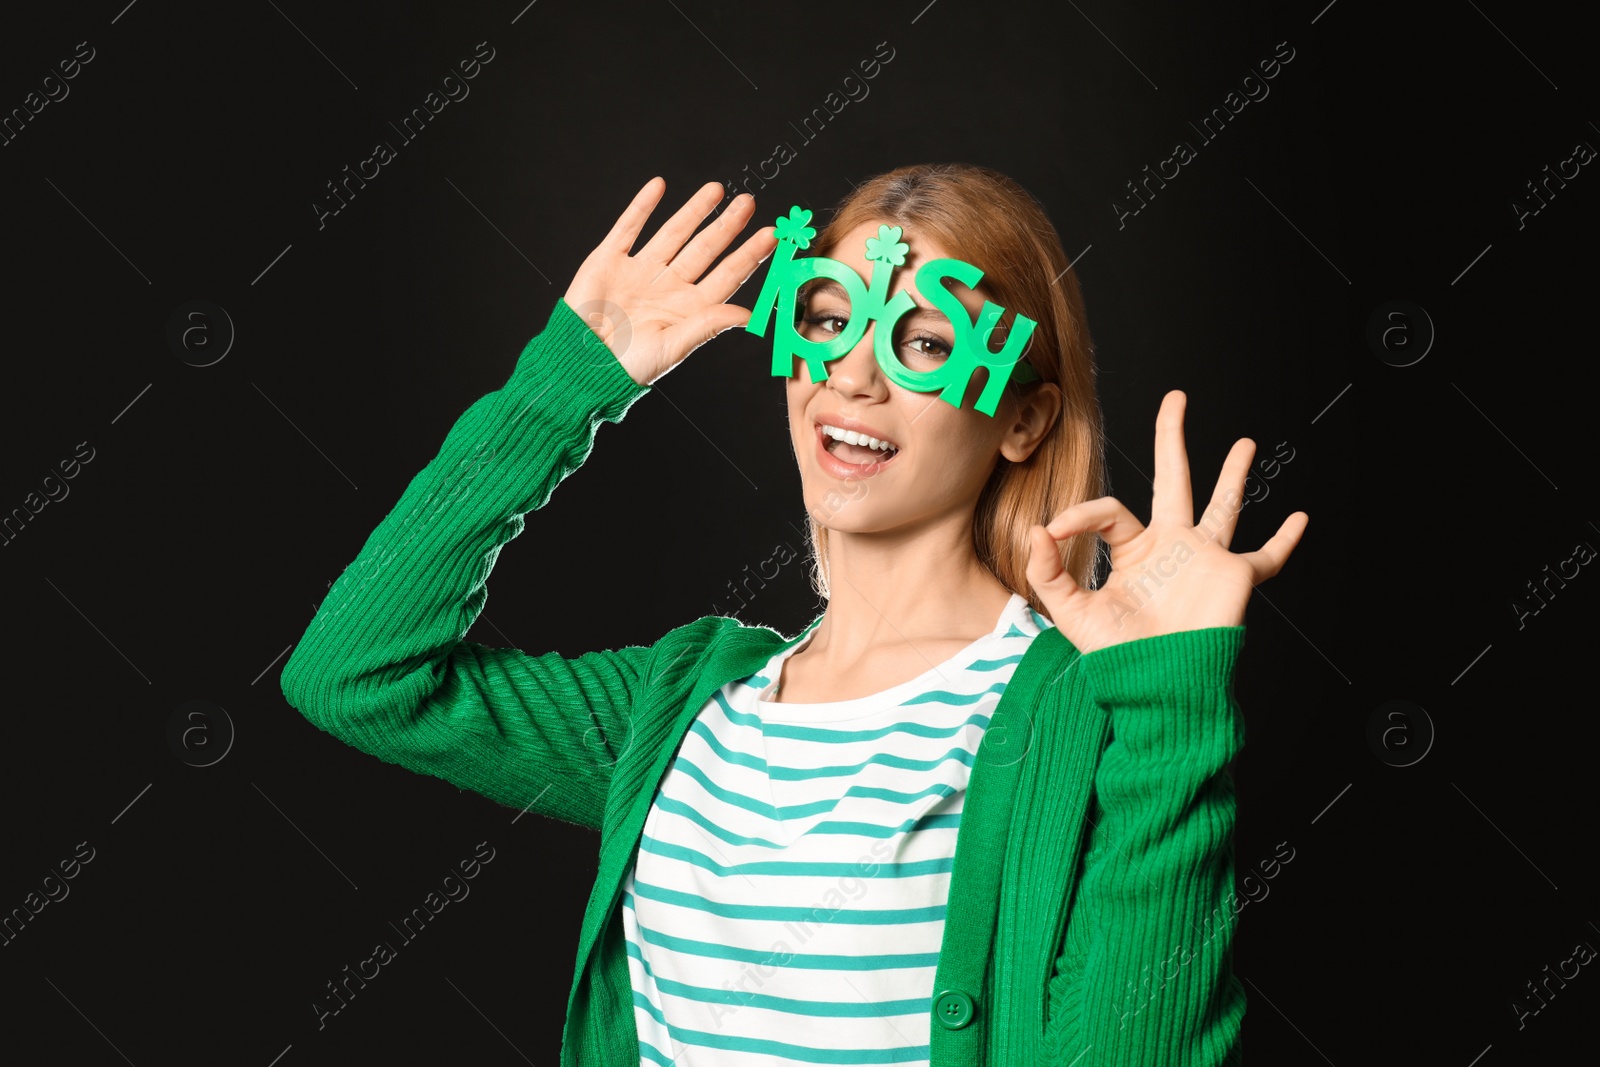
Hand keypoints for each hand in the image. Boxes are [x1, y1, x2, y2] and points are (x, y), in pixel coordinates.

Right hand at [562, 177, 776, 386]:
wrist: (580, 362)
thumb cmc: (627, 366)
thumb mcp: (673, 347)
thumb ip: (708, 326)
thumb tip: (748, 315)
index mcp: (688, 309)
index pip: (726, 276)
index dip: (748, 255)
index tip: (771, 235)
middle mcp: (668, 286)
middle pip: (705, 250)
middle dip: (727, 226)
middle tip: (749, 203)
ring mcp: (640, 271)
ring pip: (673, 233)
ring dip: (694, 211)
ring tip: (717, 190)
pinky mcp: (610, 261)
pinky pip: (628, 228)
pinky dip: (642, 207)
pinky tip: (659, 186)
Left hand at [1024, 390, 1307, 653]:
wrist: (1155, 688)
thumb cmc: (1115, 657)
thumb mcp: (1072, 613)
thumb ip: (1048, 573)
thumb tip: (1039, 529)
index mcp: (1131, 552)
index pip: (1108, 513)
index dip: (1080, 515)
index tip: (1055, 529)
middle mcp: (1169, 548)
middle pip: (1172, 480)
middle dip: (1172, 439)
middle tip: (1176, 399)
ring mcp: (1203, 560)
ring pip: (1221, 506)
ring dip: (1233, 475)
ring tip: (1244, 442)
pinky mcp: (1233, 579)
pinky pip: (1266, 558)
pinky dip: (1285, 540)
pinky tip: (1300, 518)